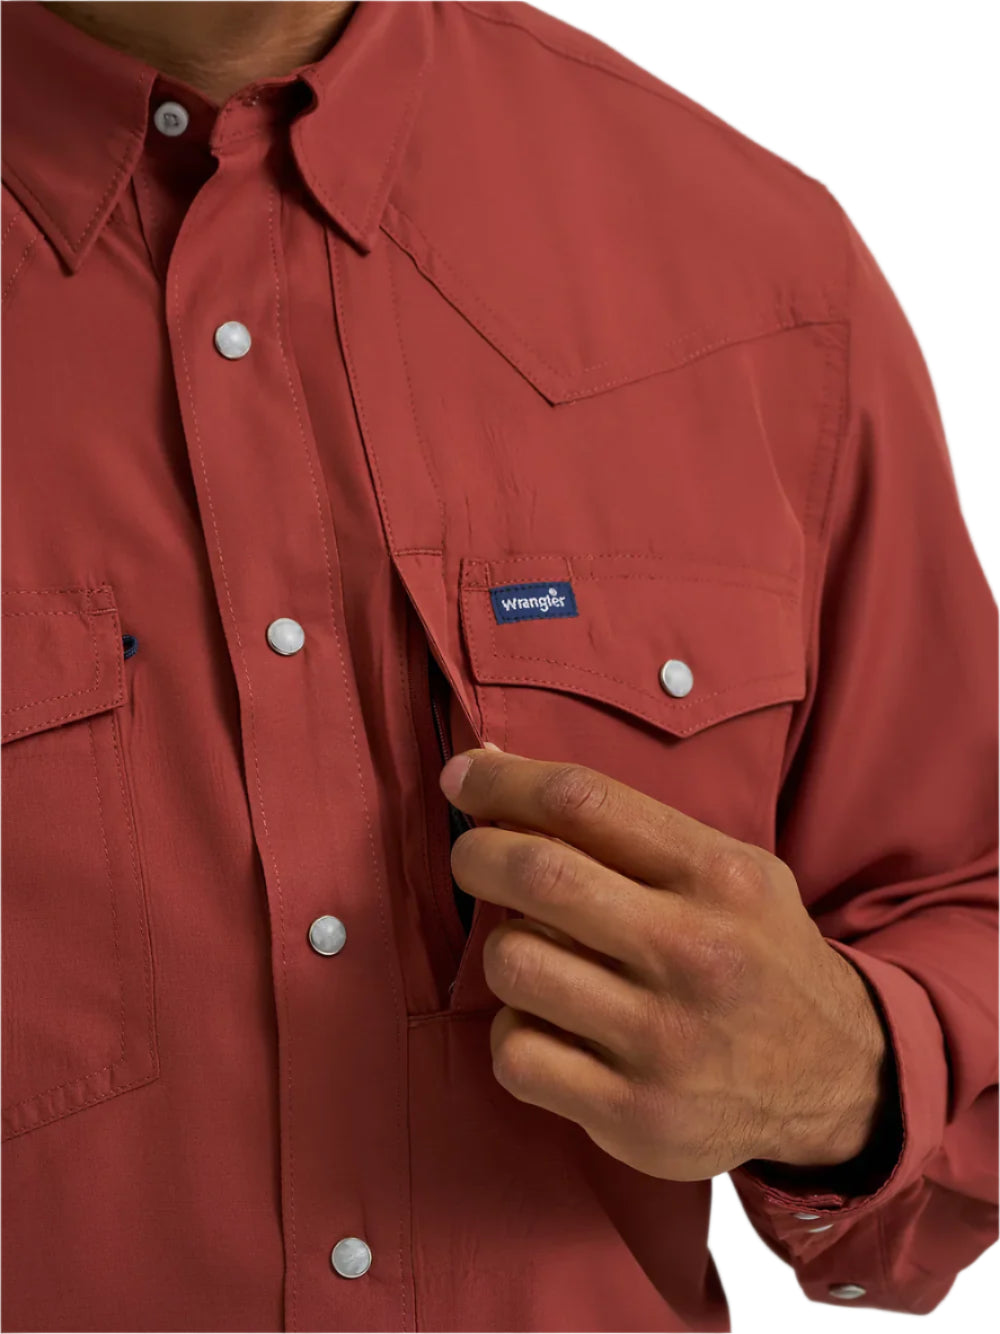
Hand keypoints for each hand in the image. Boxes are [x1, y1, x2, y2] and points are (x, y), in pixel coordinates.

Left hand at [439, 746, 891, 1181]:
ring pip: (514, 963)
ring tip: (536, 951)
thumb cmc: (754, 951)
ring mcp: (664, 1041)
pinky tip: (549, 1024)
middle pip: (539, 874)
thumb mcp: (728, 868)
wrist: (835, 1076)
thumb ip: (624, 826)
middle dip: (478, 853)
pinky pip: (516, 1054)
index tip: (463, 777)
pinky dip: (515, 1031)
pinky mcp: (636, 1114)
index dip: (501, 780)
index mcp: (718, 877)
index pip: (583, 801)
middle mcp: (695, 954)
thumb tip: (489, 768)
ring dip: (503, 947)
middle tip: (473, 854)